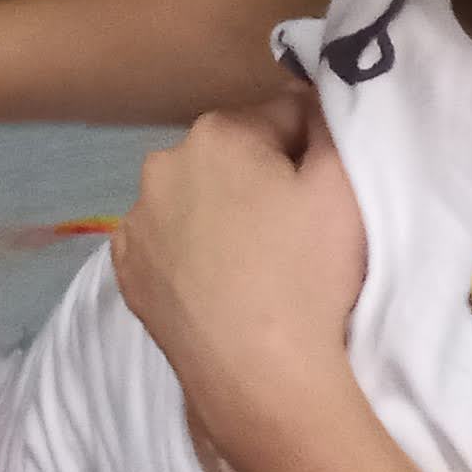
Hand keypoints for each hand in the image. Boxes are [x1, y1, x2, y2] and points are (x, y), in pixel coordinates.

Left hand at [114, 86, 368, 471]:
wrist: (260, 374)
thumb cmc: (310, 273)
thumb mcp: (345, 185)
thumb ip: (332, 124)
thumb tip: (313, 97)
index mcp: (217, 133)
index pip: (280, 117)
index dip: (312, 150)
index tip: (329, 190)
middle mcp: (161, 164)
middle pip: (231, 157)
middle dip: (262, 179)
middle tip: (298, 231)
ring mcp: (135, 220)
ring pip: (194, 200)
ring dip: (222, 214)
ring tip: (261, 265)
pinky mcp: (126, 270)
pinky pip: (167, 246)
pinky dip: (190, 255)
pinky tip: (222, 286)